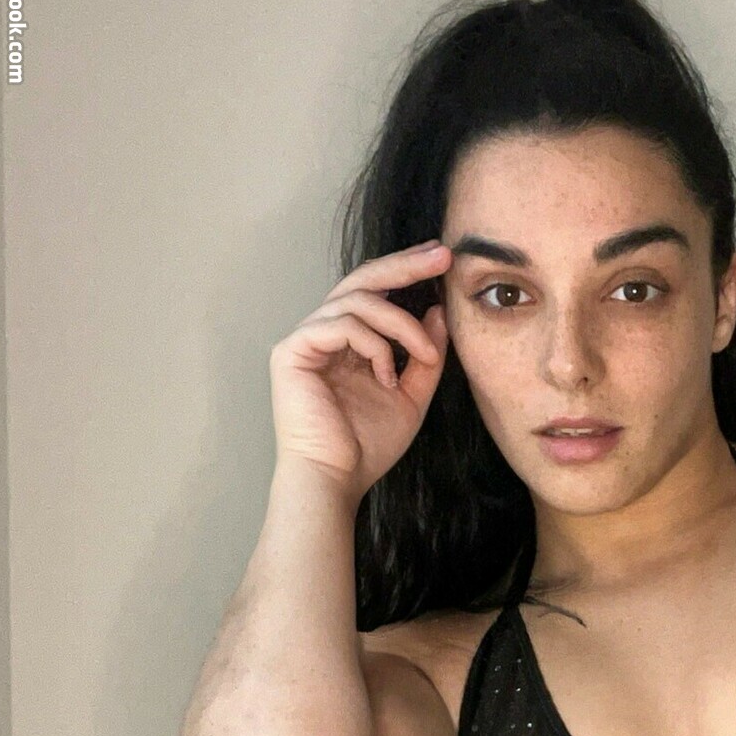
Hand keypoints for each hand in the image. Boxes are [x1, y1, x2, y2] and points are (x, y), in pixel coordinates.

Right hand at [268, 239, 451, 497]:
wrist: (336, 480)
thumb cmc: (368, 446)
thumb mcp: (411, 397)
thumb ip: (424, 355)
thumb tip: (438, 310)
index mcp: (347, 342)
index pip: (375, 292)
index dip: (406, 271)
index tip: (442, 260)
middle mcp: (323, 333)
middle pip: (361, 279)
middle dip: (405, 265)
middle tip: (440, 256)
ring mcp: (305, 339)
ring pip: (358, 301)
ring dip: (401, 325)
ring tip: (423, 356)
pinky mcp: (293, 351)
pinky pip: (341, 324)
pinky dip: (374, 346)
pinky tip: (388, 376)